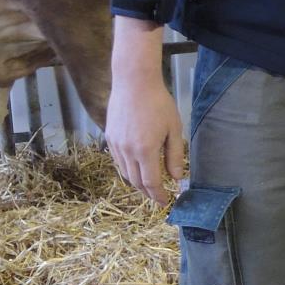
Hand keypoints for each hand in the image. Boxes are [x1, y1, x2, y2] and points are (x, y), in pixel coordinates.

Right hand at [106, 18, 187, 205]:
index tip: (166, 202)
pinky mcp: (109, 137)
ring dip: (137, 182)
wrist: (133, 82)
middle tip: (158, 197)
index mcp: (145, 150)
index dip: (158, 195)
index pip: (151, 183)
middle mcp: (126, 150)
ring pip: (125, 172)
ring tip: (148, 185)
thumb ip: (174, 155)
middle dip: (148, 193)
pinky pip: (117, 161)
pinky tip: (136, 168)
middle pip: (136, 181)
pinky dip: (127, 169)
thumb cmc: (158, 103)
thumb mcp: (174, 129)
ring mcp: (115, 144)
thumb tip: (175, 178)